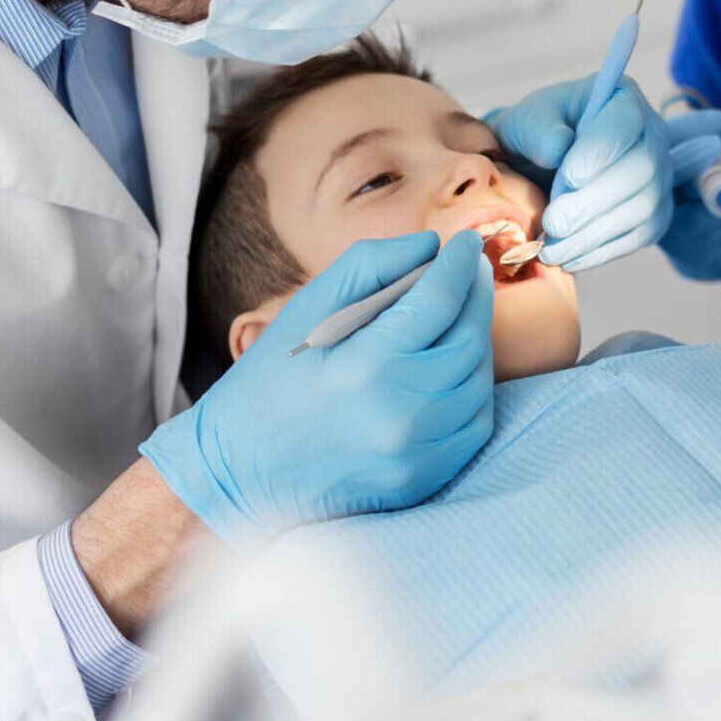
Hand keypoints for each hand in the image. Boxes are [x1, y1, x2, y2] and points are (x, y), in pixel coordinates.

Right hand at [140, 230, 494, 548]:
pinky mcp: (423, 478)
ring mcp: (414, 452)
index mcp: (364, 364)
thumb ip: (371, 266)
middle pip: (469, 339)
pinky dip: (472, 388)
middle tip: (470, 270)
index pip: (439, 300)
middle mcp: (398, 412)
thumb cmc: (273, 378)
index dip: (461, 263)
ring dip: (478, 339)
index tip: (467, 241)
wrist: (242, 470)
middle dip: (477, 295)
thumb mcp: (307, 308)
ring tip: (459, 316)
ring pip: (479, 381)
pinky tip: (452, 367)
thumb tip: (431, 246)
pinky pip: (475, 425)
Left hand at [488, 76, 673, 272]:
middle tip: (553, 223)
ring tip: (551, 248)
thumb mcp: (527, 121)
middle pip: (640, 170)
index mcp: (623, 100)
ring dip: (593, 233)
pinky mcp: (653, 217)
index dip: (602, 150)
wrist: (540, 165)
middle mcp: (652, 137)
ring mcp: (658, 179)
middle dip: (594, 200)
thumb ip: (540, 129)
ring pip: (640, 209)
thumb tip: (559, 149)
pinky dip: (599, 251)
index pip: (626, 122)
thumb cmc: (537, 134)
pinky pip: (636, 237)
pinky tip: (568, 257)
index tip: (569, 176)